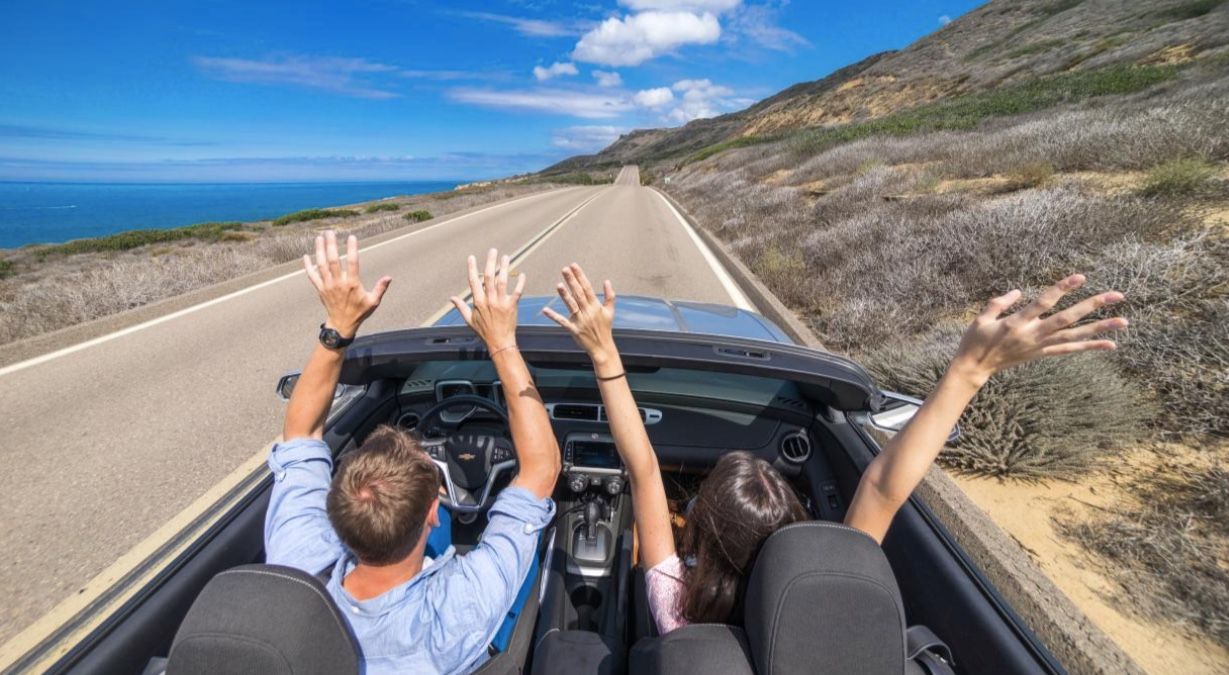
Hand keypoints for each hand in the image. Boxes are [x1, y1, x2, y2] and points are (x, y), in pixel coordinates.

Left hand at [302, 231, 390, 337]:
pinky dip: (308, 266)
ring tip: (319, 238)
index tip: (351, 237)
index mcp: (352, 284)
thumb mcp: (373, 302)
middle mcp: (338, 283)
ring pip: (321, 265)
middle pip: (333, 260)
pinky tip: (305, 255)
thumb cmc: (359, 312)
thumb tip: (389, 277)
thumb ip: (380, 288)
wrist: (342, 325)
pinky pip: (312, 276)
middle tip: (329, 232)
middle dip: (331, 245)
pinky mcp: (320, 289)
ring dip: (319, 250)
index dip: (352, 249)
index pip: (353, 263)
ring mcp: (327, 286)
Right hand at [450, 248, 525, 350]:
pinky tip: (522, 274)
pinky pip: (517, 292)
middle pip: (489, 277)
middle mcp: (489, 300)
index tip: (472, 257)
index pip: (473, 281)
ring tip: (506, 257)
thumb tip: (451, 298)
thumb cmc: (484, 331)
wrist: (499, 342)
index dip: (472, 268)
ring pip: (502, 282)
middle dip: (490, 262)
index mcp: (478, 302)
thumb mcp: (469, 320)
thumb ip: (461, 307)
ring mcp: (501, 303)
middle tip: (493, 250)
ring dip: (504, 268)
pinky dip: (520, 283)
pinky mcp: (512, 306)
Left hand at [542, 263, 618, 369]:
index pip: (587, 288)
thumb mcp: (610, 311)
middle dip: (571, 281)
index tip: (574, 266)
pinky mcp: (573, 329)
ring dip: (565, 295)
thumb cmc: (605, 328)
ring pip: (571, 305)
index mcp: (595, 306)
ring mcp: (580, 321)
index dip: (580, 276)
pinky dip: (553, 316)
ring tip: (558, 285)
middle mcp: (587, 311)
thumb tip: (607, 281)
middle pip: (578, 293)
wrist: (602, 347)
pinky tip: (545, 310)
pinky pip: (562, 322)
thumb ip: (609, 295)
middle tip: (564, 269)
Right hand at [950, 274, 1127, 387]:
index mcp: (1016, 323)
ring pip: (1074, 335)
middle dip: (1093, 306)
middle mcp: (1032, 335)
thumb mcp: (980, 318)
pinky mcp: (1041, 354)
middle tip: (1116, 295)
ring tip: (1123, 322)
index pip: (1044, 303)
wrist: (974, 368)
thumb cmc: (975, 340)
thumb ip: (999, 302)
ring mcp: (1039, 346)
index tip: (1080, 277)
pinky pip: (1070, 350)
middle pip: (1067, 319)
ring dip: (1100, 328)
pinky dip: (1090, 346)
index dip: (1061, 289)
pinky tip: (1110, 344)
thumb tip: (1020, 292)